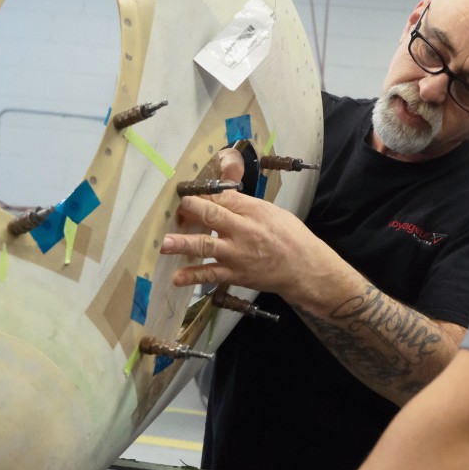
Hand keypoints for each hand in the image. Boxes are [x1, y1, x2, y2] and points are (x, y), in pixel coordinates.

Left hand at [160, 191, 329, 301]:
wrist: (304, 268)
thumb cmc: (290, 236)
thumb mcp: (272, 212)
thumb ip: (246, 205)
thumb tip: (222, 195)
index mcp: (254, 211)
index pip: (224, 198)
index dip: (204, 194)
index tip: (187, 191)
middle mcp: (244, 231)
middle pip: (213, 215)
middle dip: (191, 210)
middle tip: (175, 207)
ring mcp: (237, 254)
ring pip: (206, 246)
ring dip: (184, 244)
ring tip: (164, 244)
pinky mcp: (235, 274)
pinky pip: (211, 275)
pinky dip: (193, 276)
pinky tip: (177, 278)